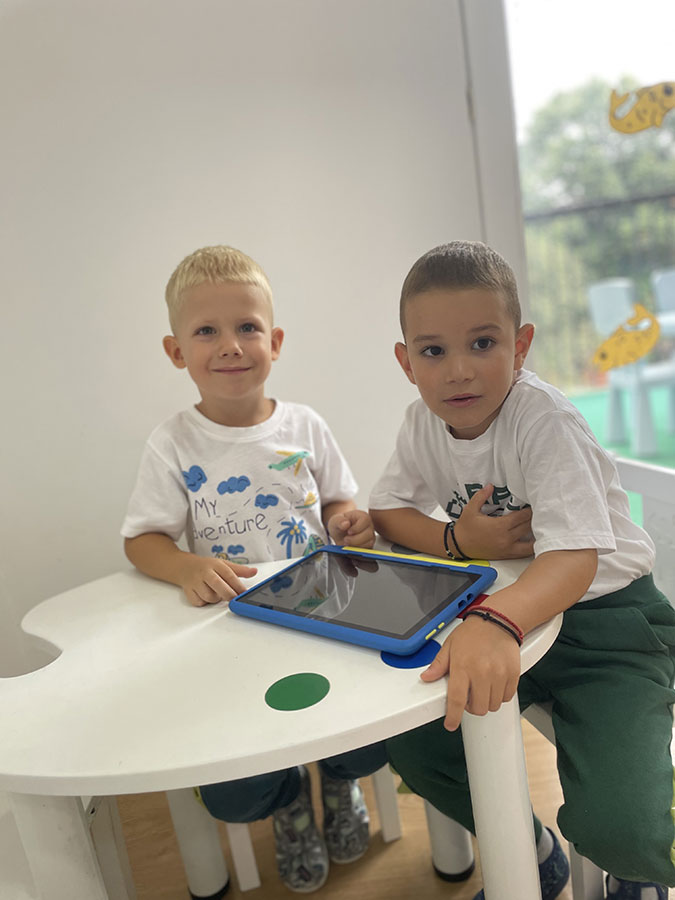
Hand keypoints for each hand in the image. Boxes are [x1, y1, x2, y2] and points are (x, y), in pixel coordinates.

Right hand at [179, 555, 257, 606]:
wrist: (184, 566)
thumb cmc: (206, 567)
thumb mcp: (223, 564)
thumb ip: (239, 570)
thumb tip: (254, 571)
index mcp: (215, 564)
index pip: (229, 574)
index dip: (238, 585)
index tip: (244, 593)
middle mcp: (205, 572)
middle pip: (218, 585)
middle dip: (228, 594)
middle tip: (233, 598)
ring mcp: (195, 582)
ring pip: (208, 596)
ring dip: (215, 598)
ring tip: (217, 593)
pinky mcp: (188, 591)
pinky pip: (199, 602)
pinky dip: (204, 602)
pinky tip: (205, 596)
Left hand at [327, 509, 374, 547]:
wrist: (339, 533)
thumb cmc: (339, 524)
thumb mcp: (335, 520)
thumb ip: (339, 521)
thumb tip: (346, 524)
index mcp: (362, 516)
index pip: (365, 520)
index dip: (357, 527)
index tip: (348, 532)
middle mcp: (368, 526)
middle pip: (368, 533)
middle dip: (356, 539)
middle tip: (345, 540)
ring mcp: (370, 536)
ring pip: (369, 543)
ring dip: (357, 546)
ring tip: (346, 544)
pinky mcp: (368, 545)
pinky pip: (367, 549)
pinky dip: (358, 551)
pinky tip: (350, 548)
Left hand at [421, 616, 520, 730]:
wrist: (497, 620)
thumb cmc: (473, 633)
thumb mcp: (450, 646)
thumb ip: (438, 665)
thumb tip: (426, 677)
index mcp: (463, 666)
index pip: (456, 700)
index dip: (453, 716)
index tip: (451, 724)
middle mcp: (482, 672)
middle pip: (478, 708)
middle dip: (471, 707)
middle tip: (469, 695)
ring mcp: (499, 674)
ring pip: (493, 705)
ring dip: (486, 702)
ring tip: (482, 687)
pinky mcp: (513, 674)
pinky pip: (507, 697)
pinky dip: (500, 696)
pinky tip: (494, 684)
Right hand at [455, 484, 533, 559]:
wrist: (458, 545)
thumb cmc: (464, 528)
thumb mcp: (470, 509)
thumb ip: (481, 496)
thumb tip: (490, 486)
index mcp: (499, 526)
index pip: (522, 517)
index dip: (530, 510)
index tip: (532, 505)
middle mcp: (506, 539)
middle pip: (528, 527)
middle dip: (534, 520)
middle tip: (538, 513)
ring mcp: (507, 549)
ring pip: (530, 543)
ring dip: (536, 535)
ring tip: (538, 528)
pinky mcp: (506, 555)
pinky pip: (524, 552)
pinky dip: (531, 547)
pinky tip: (533, 541)